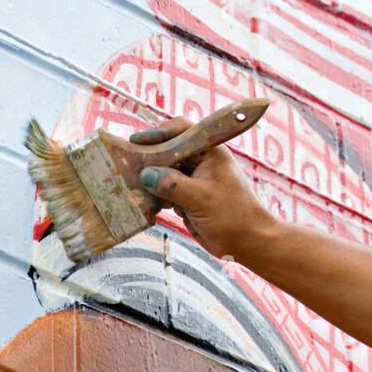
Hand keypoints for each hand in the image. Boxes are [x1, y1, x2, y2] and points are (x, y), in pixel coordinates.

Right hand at [130, 117, 277, 261]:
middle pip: (168, 150)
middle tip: (124, 162)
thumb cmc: (233, 214)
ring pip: (163, 171)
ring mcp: (192, 180)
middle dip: (147, 156)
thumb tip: (146, 174)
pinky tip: (140, 201)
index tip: (137, 140)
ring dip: (146, 177)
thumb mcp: (201, 197)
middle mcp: (199, 162)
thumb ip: (173, 185)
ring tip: (125, 182)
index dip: (159, 132)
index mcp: (210, 152)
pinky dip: (152, 194)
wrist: (247, 241)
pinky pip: (163, 190)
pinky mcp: (185, 197)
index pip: (181, 130)